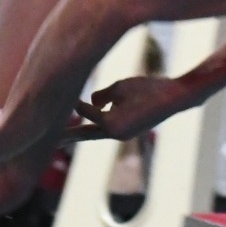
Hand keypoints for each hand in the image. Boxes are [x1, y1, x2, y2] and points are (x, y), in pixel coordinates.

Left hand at [67, 75, 193, 142]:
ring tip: (69, 132)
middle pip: (87, 133)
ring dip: (87, 128)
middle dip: (69, 135)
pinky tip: (96, 115)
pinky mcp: (129, 132)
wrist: (175, 97)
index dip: (77, 103)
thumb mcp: (121, 86)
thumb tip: (91, 103)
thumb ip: (103, 96)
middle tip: (50, 140)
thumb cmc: (148, 88)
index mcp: (112, 124)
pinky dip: (103, 122)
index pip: (87, 112)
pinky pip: (110, 128)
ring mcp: (123, 135)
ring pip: (99, 130)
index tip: (65, 97)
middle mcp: (116, 134)